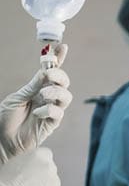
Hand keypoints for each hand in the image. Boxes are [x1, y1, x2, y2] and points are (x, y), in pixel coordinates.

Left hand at [0, 45, 72, 162]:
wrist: (1, 139)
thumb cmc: (5, 118)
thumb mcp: (16, 97)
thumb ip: (32, 86)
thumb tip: (45, 72)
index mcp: (37, 88)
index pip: (51, 72)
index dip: (59, 59)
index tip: (63, 46)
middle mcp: (46, 98)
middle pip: (64, 82)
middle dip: (59, 75)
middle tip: (48, 75)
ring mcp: (51, 110)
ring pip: (66, 96)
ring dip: (55, 92)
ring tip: (43, 95)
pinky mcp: (52, 123)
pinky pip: (58, 112)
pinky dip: (48, 109)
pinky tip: (37, 113)